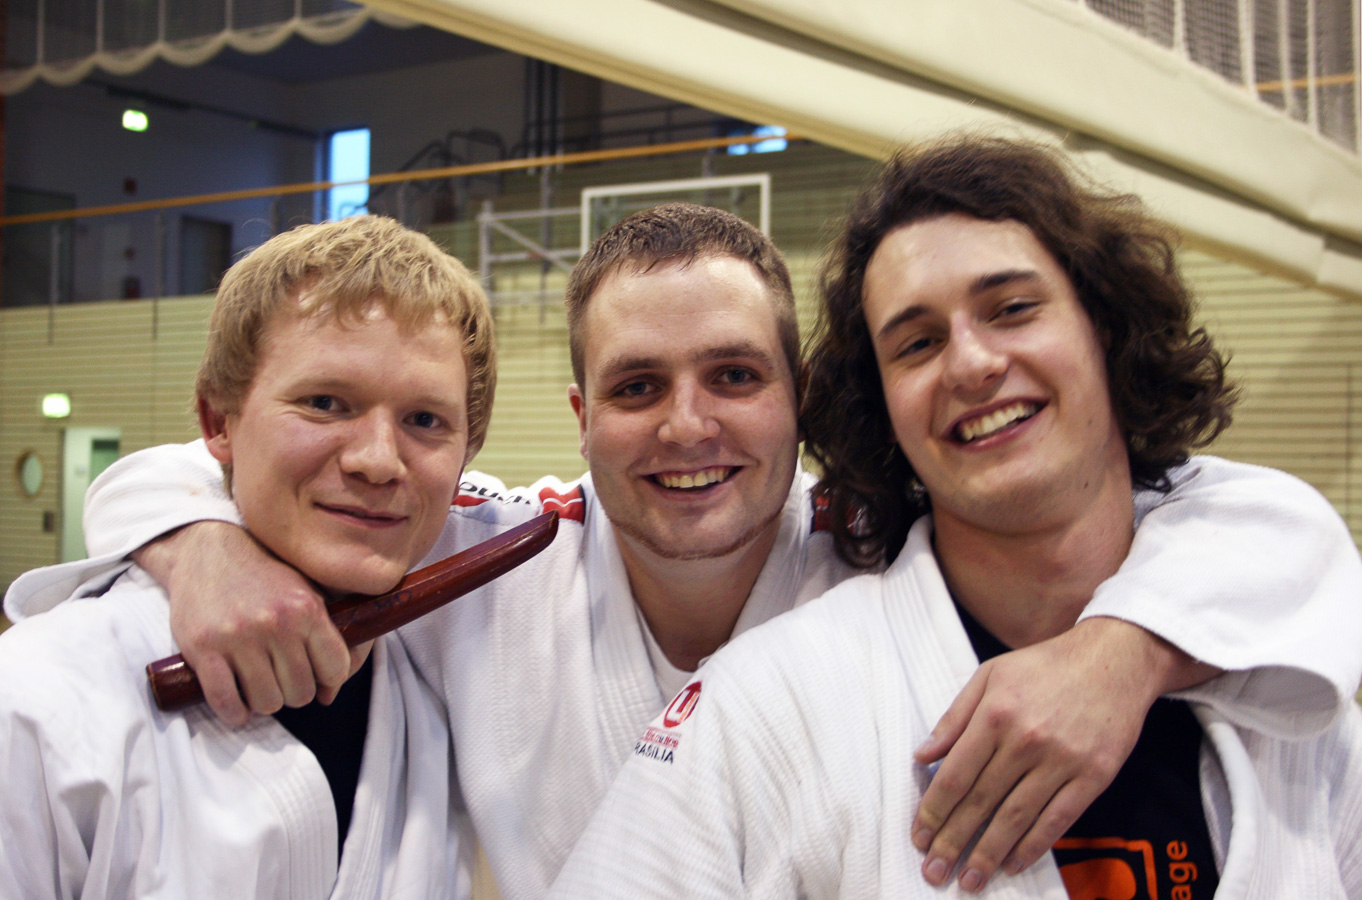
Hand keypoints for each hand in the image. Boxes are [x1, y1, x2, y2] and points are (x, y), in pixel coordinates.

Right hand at [134, 522, 356, 725]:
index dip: (327, 680)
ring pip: (267, 703)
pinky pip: (226, 702)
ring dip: (264, 702)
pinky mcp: (203, 648)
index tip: (315, 676)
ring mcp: (238, 637)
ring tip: (258, 684)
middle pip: (301, 692)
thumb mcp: (307, 593)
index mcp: (307, 608)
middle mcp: (276, 623)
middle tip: (281, 679)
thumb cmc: (264, 576)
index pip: (335, 669)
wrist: (209, 551)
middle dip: (293, 692)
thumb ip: (326, 638)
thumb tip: (331, 695)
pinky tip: (237, 703)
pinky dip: (234, 712)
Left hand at [910, 617, 1218, 891]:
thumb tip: (922, 756)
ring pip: (1016, 818)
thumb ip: (954, 718)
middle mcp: (1026, 740)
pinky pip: (1058, 820)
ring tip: (968, 881)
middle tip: (934, 872)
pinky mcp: (1094, 776)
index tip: (919, 837)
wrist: (1114, 659)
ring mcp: (1062, 760)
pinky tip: (1013, 864)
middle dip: (953, 842)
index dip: (934, 812)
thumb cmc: (1044, 666)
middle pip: (982, 803)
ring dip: (988, 854)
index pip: (956, 775)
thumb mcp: (990, 676)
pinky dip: (1033, 846)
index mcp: (995, 714)